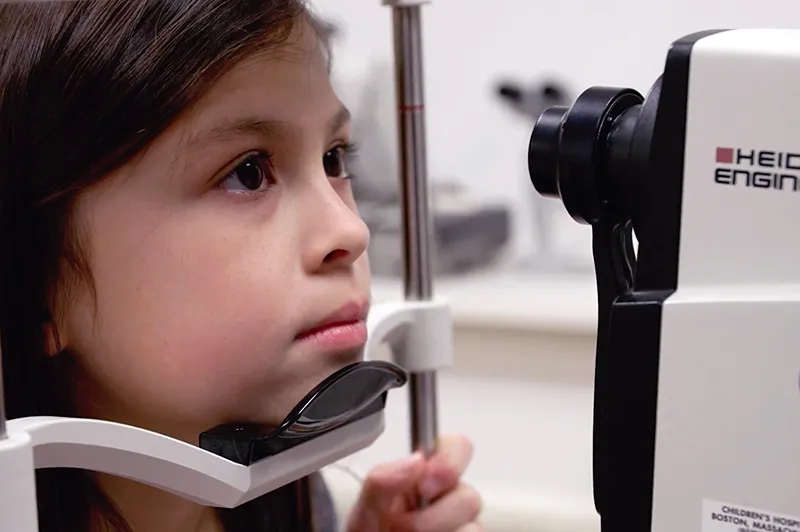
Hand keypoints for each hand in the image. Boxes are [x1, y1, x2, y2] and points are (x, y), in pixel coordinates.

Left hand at [345, 434, 482, 531]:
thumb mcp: (364, 512)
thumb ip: (381, 483)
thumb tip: (417, 461)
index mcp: (423, 476)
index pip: (457, 447)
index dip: (449, 462)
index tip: (426, 485)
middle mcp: (447, 499)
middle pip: (469, 496)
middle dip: (435, 518)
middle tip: (403, 527)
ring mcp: (459, 525)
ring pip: (474, 528)